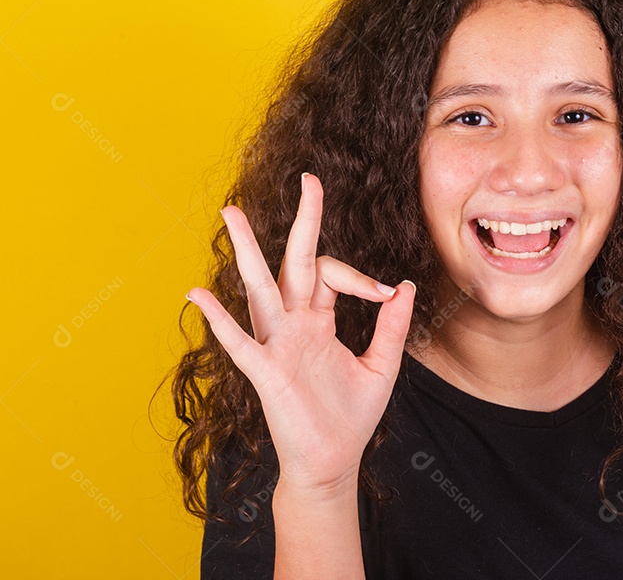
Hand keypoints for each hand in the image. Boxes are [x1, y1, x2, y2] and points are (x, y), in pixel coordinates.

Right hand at [185, 172, 414, 492]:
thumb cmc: (352, 415)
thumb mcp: (382, 366)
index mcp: (320, 320)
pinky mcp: (266, 372)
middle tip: (308, 180)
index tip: (385, 294)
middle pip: (294, 263)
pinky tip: (197, 294)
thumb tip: (404, 285)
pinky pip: (239, 341)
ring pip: (260, 288)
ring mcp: (276, 344)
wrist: (333, 462)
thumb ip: (392, 326)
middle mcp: (295, 324)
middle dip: (302, 222)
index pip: (333, 275)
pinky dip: (219, 319)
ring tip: (231, 213)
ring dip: (247, 251)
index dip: (361, 277)